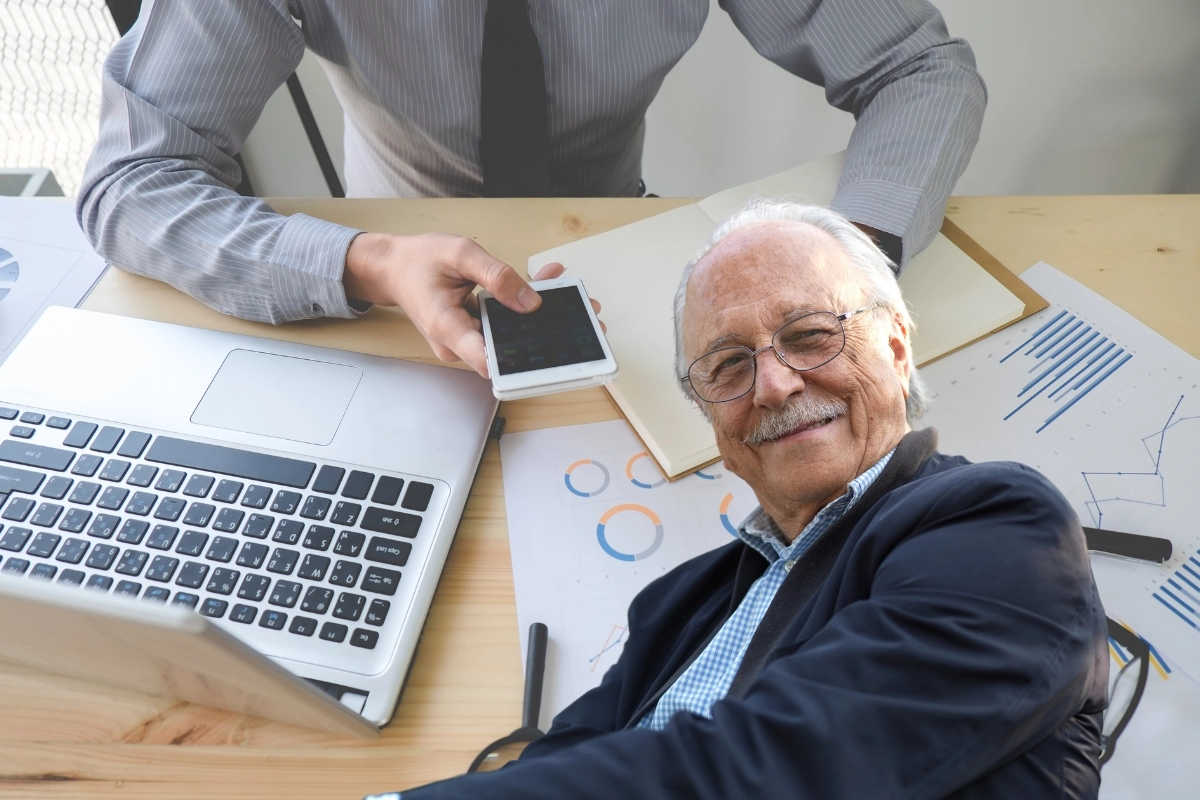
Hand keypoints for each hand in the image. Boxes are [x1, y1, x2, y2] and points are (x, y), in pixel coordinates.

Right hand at [343, 232, 601, 376]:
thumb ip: (496, 276)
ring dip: (540, 319)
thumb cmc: (419, 260)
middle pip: (508, 351)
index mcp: (447, 327)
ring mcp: (467, 343)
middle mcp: (458, 344)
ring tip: (575, 298)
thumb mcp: (459, 253)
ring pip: (510, 339)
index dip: (524, 363)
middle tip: (586, 314)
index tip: (558, 352)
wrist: (395, 268)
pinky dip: (524, 309)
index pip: (489, 361)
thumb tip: (530, 301)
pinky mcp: (475, 335)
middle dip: (547, 334)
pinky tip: (547, 286)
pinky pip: (504, 328)